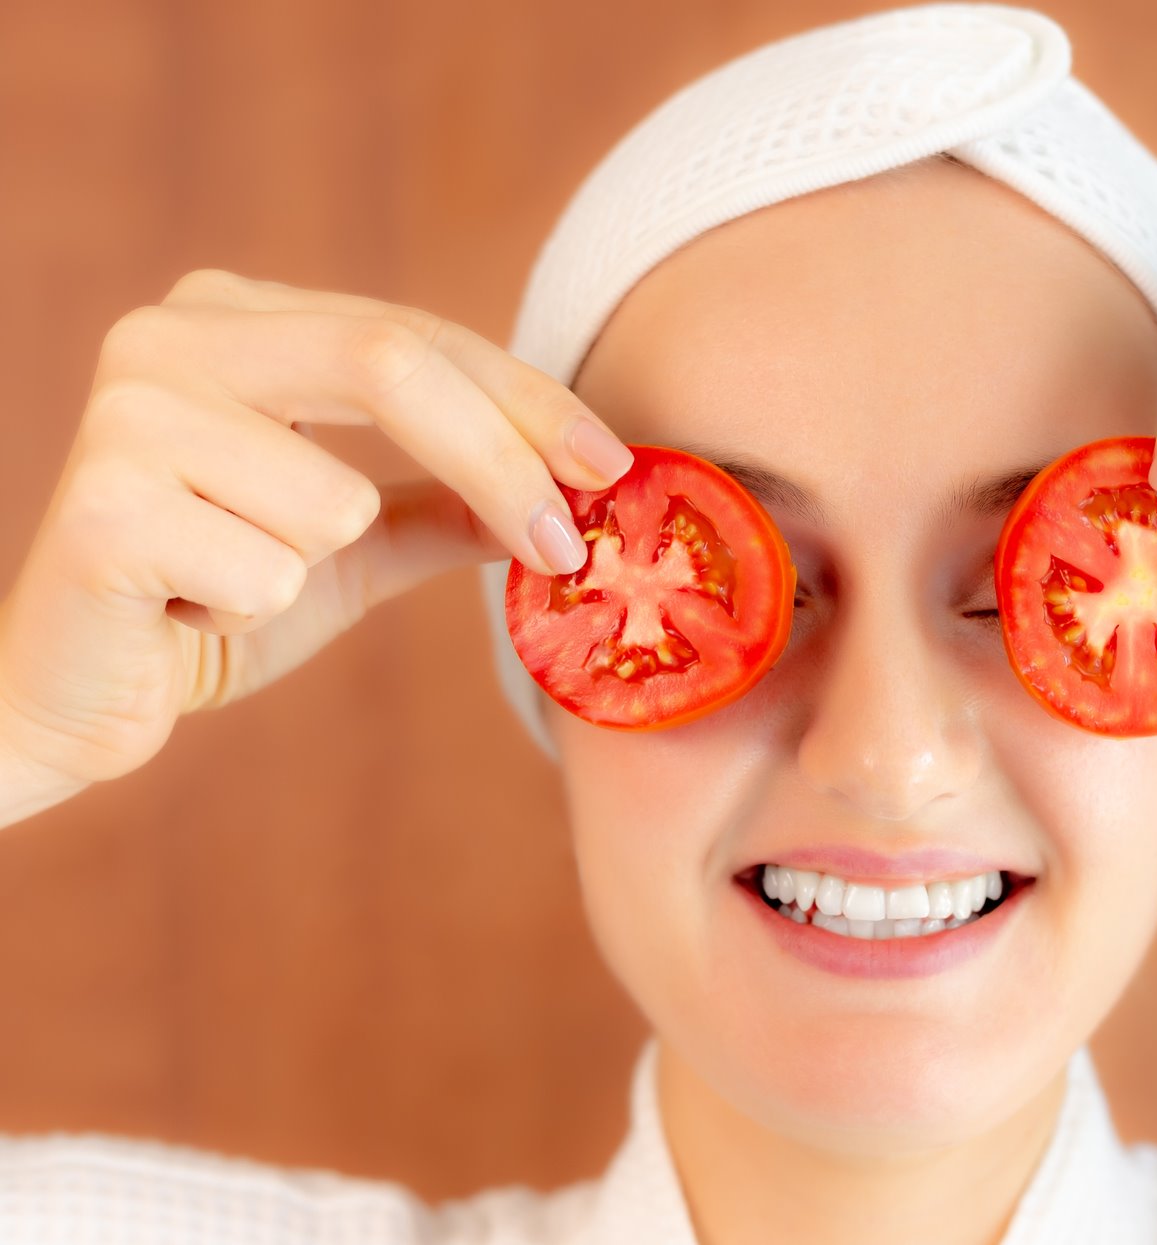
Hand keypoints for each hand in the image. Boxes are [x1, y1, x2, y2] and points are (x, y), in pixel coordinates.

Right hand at [0, 269, 634, 802]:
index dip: (528, 402)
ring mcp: (126, 410)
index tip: (614, 467)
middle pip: (393, 364)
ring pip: (334, 497)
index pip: (417, 336)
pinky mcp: (103, 506)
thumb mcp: (349, 546)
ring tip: (231, 583)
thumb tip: (574, 491)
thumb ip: (444, 504)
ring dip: (315, 569)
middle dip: (503, 461)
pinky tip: (182, 610)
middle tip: (570, 545)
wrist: (68, 693)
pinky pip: (268, 571)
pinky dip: (251, 613)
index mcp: (234, 319)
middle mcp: (171, 334)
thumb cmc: (208, 606)